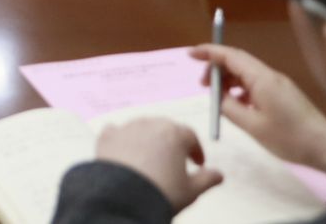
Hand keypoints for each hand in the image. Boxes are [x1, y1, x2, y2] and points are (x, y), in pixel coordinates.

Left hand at [93, 118, 222, 212]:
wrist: (124, 199)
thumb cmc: (160, 193)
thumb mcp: (192, 190)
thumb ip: (207, 179)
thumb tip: (218, 175)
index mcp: (174, 134)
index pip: (190, 136)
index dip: (196, 150)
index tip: (197, 163)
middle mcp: (150, 125)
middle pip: (165, 129)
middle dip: (172, 143)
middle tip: (175, 161)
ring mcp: (127, 128)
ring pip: (141, 129)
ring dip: (148, 141)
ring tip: (151, 161)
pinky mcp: (107, 138)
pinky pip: (115, 132)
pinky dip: (121, 140)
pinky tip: (124, 152)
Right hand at [189, 45, 325, 171]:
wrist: (324, 146)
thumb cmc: (289, 137)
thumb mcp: (253, 126)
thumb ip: (230, 108)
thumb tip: (218, 97)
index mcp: (262, 79)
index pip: (231, 56)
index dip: (209, 52)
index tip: (191, 54)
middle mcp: (270, 75)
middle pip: (238, 62)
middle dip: (217, 69)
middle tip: (203, 86)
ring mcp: (278, 83)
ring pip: (246, 72)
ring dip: (229, 80)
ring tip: (219, 98)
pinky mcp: (283, 93)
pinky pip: (256, 83)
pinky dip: (241, 88)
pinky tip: (237, 104)